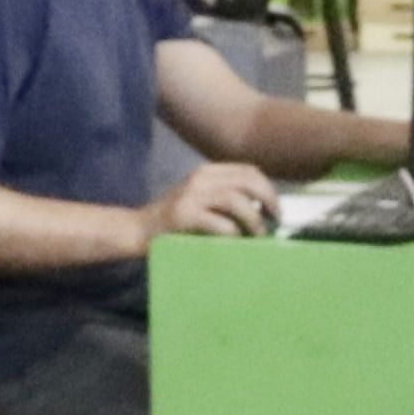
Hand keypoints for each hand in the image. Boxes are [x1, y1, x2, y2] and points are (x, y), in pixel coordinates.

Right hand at [147, 162, 277, 241]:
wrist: (137, 230)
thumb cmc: (174, 223)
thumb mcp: (200, 201)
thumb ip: (225, 199)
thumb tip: (262, 209)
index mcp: (207, 173)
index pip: (248, 171)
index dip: (268, 189)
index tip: (276, 209)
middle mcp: (200, 178)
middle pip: (247, 181)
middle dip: (268, 200)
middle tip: (275, 221)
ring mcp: (190, 196)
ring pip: (236, 200)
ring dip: (254, 219)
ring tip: (259, 235)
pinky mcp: (183, 216)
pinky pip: (219, 223)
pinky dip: (234, 233)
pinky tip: (237, 242)